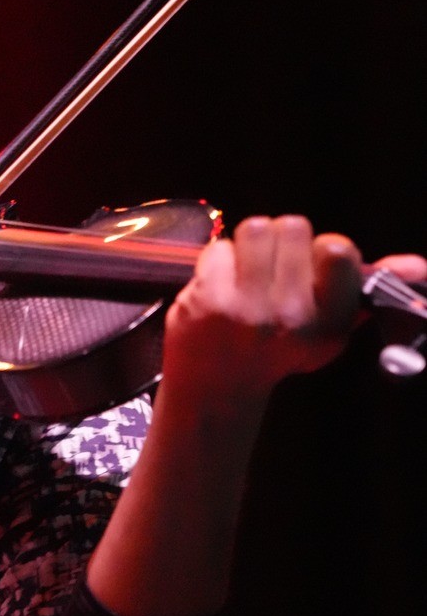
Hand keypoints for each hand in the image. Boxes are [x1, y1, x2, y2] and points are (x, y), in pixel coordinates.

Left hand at [161, 214, 426, 410]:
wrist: (215, 389)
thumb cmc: (275, 349)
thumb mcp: (328, 327)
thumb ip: (367, 291)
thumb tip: (419, 266)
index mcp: (328, 324)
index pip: (338, 249)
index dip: (321, 249)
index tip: (310, 270)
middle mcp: (292, 319)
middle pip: (293, 226)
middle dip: (281, 244)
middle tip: (268, 277)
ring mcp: (248, 311)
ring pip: (257, 228)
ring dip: (248, 247)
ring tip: (244, 279)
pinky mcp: (209, 302)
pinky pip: (220, 248)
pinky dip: (216, 263)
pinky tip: (217, 291)